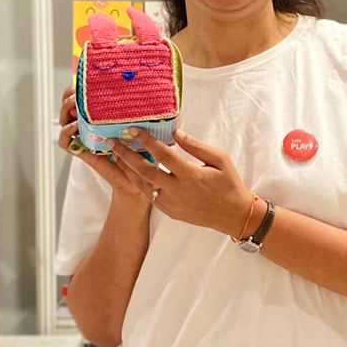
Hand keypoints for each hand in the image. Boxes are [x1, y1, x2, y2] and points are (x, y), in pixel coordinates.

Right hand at [57, 87, 150, 204]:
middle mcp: (90, 125)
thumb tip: (150, 89)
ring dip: (66, 110)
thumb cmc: (142, 153)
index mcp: (101, 116)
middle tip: (79, 96)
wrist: (139, 180)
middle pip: (69, 104)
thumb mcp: (141, 125)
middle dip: (70, 96)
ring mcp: (83, 138)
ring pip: (63, 120)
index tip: (85, 80)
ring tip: (76, 109)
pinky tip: (77, 128)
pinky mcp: (81, 152)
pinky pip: (64, 141)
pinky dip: (66, 132)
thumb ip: (139, 111)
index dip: (79, 87)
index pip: (84, 96)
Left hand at [109, 130, 253, 238]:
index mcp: (190, 175)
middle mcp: (177, 190)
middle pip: (145, 171)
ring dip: (128, 170)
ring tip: (117, 157)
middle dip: (127, 155)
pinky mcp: (170, 212)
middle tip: (113, 143)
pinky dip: (140, 183)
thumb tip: (175, 133)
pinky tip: (134, 173)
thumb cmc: (229, 184)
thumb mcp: (220, 160)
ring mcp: (171, 204)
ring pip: (143, 185)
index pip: (163, 154)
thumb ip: (196, 146)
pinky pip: (150, 196)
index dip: (146, 141)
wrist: (233, 215)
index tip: (134, 130)